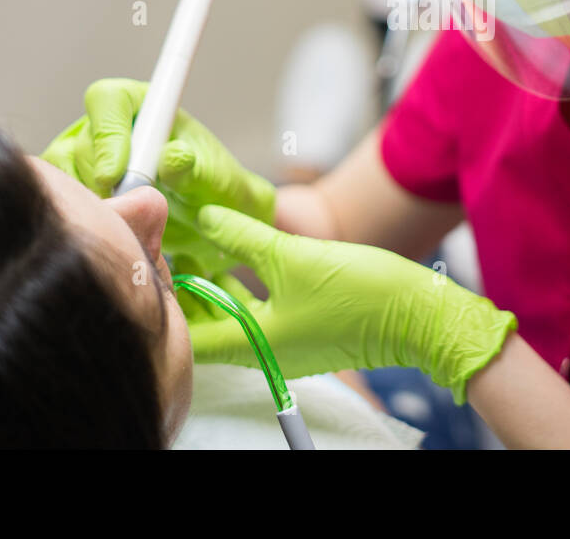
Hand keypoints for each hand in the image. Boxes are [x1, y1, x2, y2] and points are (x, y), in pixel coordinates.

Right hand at [42, 78, 275, 286]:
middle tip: (129, 208)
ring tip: (127, 222)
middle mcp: (108, 124)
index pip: (108, 100)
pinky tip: (112, 230)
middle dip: (102, 180)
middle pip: (82, 142)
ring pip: (64, 172)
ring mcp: (86, 154)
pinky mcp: (75, 184)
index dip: (107, 135)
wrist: (204, 216)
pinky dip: (82, 217)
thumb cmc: (210, 184)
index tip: (117, 175)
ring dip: (91, 202)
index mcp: (142, 104)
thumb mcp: (211, 175)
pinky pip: (61, 197)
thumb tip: (172, 157)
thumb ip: (191, 165)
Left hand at [186, 204, 517, 405]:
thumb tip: (207, 217)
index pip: (190, 336)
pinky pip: (258, 313)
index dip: (166, 303)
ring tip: (191, 252)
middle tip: (164, 253)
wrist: (420, 314)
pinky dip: (240, 290)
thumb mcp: (292, 256)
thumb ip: (243, 237)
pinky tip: (233, 263)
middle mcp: (266, 352)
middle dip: (185, 292)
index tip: (149, 268)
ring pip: (233, 318)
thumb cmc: (361, 293)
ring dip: (212, 289)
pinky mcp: (304, 331)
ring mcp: (286, 343)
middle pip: (208, 328)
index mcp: (256, 344)